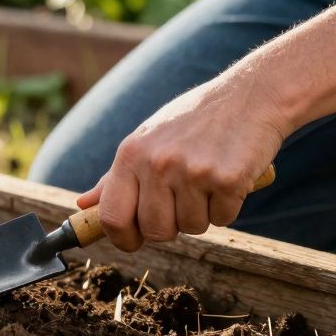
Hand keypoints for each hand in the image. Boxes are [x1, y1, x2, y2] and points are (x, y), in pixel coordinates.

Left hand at [77, 77, 289, 251]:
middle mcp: (157, 163)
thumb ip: (114, 177)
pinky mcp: (227, 179)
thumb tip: (84, 205)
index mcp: (130, 154)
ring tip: (207, 181)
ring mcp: (192, 171)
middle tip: (182, 202)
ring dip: (202, 214)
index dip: (122, 238)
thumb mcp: (146, 140)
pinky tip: (229, 177)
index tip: (134, 240)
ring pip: (191, 228)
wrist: (251, 95)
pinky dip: (228, 206)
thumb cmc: (193, 121)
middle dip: (170, 227)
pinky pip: (223, 219)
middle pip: (155, 230)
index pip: (112, 216)